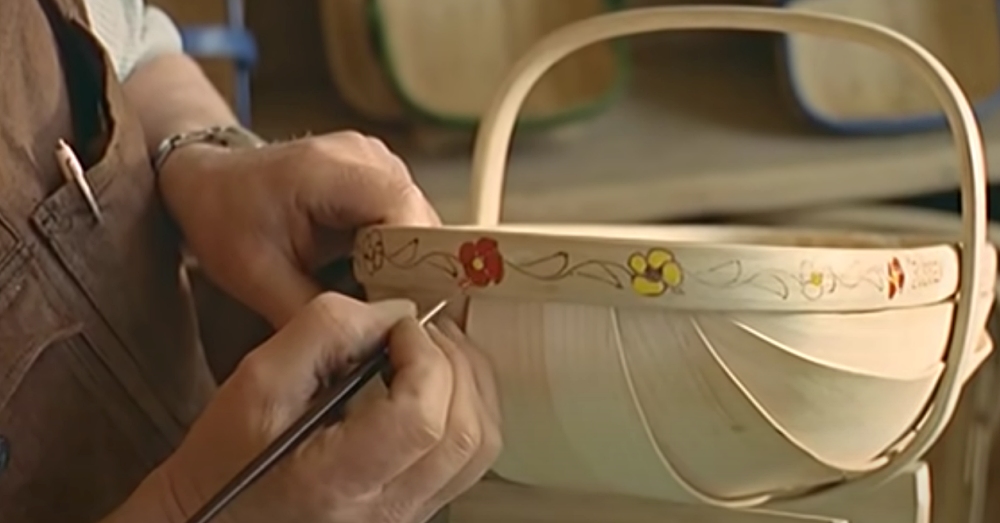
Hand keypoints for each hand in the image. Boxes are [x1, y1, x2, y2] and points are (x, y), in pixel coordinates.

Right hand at [148, 293, 500, 522]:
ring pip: (480, 447)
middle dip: (455, 362)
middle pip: (465, 433)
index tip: (398, 328)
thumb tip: (397, 313)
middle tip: (421, 330)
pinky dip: (468, 408)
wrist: (219, 516)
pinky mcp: (417, 510)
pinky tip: (437, 382)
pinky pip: (471, 459)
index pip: (421, 421)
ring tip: (434, 350)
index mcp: (338, 482)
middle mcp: (386, 511)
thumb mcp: (258, 380)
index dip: (424, 358)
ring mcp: (407, 516)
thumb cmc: (228, 456)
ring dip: (471, 384)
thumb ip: (325, 333)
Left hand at [159, 132, 440, 327]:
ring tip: (380, 305)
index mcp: (331, 169)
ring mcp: (380, 164)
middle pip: (423, 221)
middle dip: (413, 275)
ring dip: (408, 269)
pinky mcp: (384, 179)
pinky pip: (410, 224)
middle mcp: (367, 157)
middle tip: (392, 323)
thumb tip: (359, 346)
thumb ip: (308, 310)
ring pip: (423, 226)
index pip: (403, 210)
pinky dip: (400, 258)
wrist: (210, 180)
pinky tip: (374, 285)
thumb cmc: (224, 216)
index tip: (402, 311)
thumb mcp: (253, 274)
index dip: (413, 262)